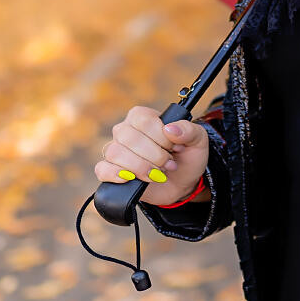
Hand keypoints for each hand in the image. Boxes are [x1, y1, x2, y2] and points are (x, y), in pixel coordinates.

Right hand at [93, 105, 210, 205]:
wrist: (182, 183)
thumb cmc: (186, 157)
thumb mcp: (197, 141)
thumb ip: (189, 130)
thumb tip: (170, 129)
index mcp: (142, 117)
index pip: (142, 119)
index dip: (160, 136)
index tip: (174, 147)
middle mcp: (125, 131)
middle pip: (128, 137)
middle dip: (154, 155)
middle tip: (169, 164)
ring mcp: (116, 150)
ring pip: (116, 153)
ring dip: (141, 167)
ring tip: (157, 174)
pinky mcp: (111, 171)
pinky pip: (102, 169)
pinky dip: (116, 174)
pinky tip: (132, 178)